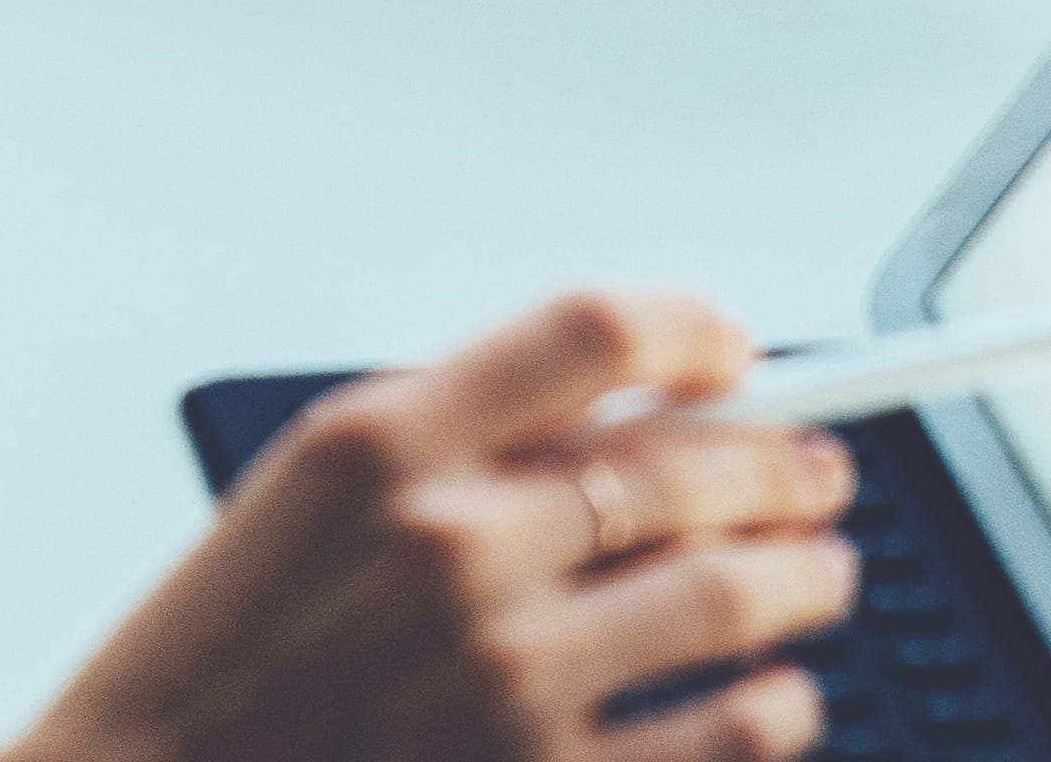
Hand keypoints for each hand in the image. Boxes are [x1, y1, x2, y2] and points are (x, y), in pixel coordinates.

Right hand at [3, 290, 863, 761]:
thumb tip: (637, 411)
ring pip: (730, 596)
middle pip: (687, 463)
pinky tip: (780, 694)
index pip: (593, 331)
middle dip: (784, 463)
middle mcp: (452, 547)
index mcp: (382, 443)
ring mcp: (505, 678)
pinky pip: (730, 735)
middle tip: (821, 473)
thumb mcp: (313, 498)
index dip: (694, 328)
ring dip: (804, 578)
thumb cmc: (229, 653)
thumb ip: (463, 439)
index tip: (737, 351)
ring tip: (819, 574)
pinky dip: (779, 708)